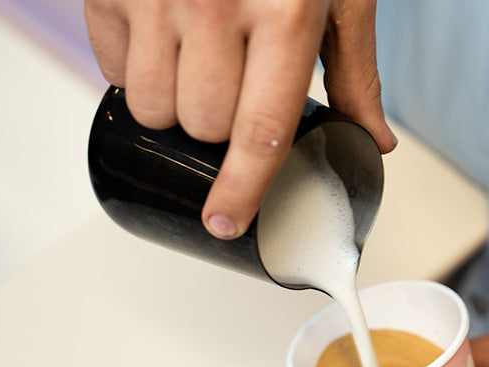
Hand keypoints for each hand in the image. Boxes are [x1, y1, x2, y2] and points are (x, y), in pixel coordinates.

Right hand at [85, 0, 395, 238]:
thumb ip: (356, 73)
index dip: (242, 189)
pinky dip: (137, 71)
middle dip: (216, 131)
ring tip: (197, 68)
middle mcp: (218, 6)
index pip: (260, 130)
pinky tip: (164, 40)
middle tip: (231, 95)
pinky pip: (114, 68)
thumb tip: (375, 142)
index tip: (226, 222)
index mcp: (287, 14)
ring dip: (173, 110)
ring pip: (152, 108)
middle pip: (201, 127)